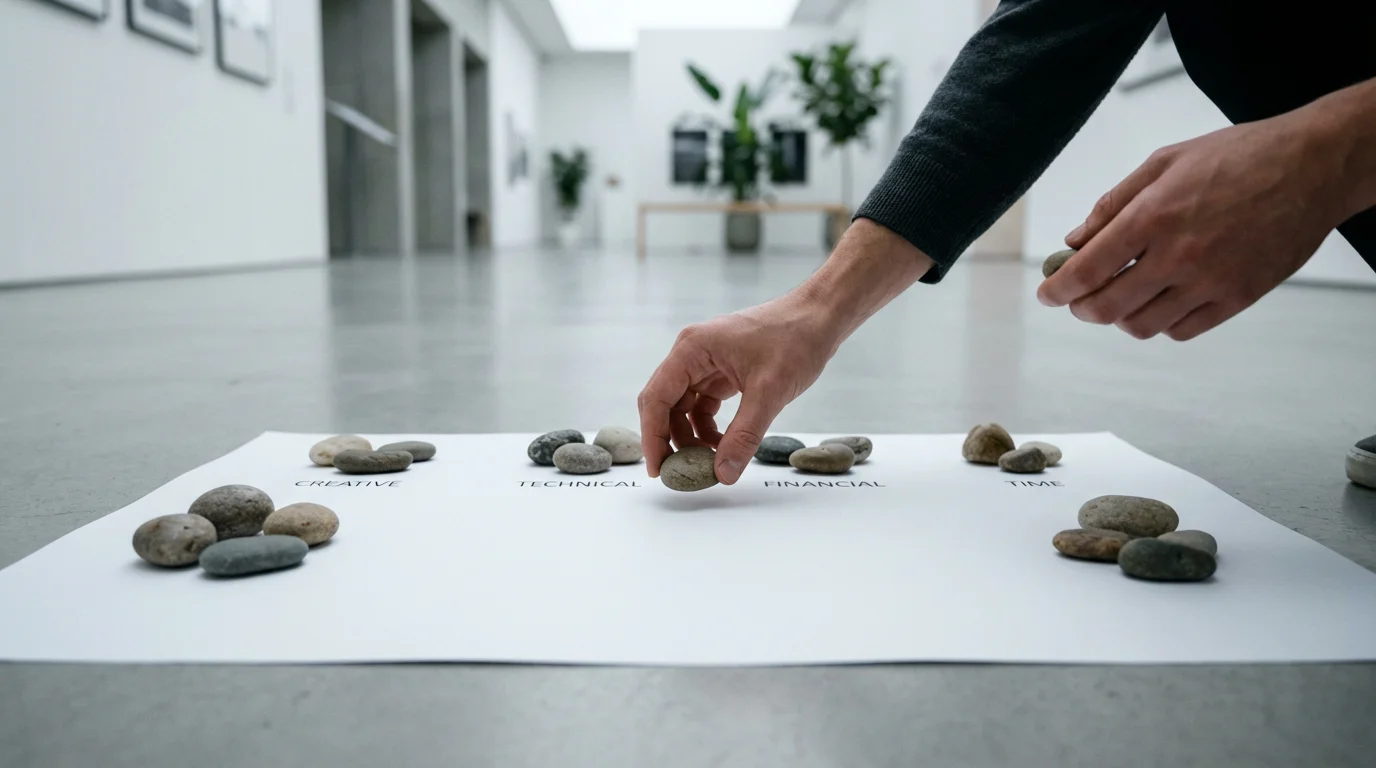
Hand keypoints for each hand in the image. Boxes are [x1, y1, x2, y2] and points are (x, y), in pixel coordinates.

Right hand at [638, 219, 933, 483]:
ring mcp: (706, 361)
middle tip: (678, 472)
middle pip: (664, 403)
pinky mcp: (722, 370)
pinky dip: (708, 427)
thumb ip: (744, 436)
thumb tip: (723, 474)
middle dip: (668, 439)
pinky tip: (723, 444)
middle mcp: (692, 353)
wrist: (820, 317)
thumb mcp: (769, 393)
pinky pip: (703, 404)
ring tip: (708, 462)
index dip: (652, 436)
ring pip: (683, 407)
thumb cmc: (795, 341)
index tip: (658, 469)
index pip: (656, 398)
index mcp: (692, 349)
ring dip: (690, 436)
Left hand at [1038, 104, 1362, 340]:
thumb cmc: (1239, 156)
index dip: (1058, 289)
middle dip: (1082, 308)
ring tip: (1123, 297)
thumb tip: (1075, 241)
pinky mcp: (1238, 298)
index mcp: (1153, 216)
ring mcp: (1210, 281)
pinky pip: (1183, 331)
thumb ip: (1113, 204)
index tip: (1048, 294)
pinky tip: (1161, 301)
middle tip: (1078, 300)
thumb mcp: (1164, 162)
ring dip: (1121, 317)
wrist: (1313, 166)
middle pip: (1107, 308)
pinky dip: (1162, 323)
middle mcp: (1178, 255)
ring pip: (1143, 326)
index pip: (1086, 270)